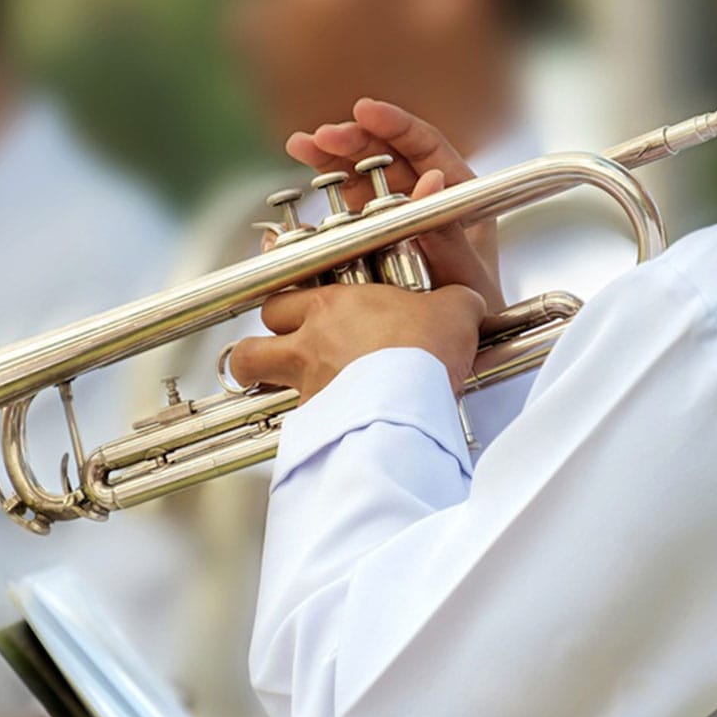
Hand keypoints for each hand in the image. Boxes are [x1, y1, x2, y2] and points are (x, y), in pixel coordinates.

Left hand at [231, 283, 486, 399]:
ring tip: (259, 380)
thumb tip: (466, 303)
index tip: (291, 309)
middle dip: (262, 335)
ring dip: (252, 371)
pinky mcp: (311, 420)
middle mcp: (309, 340)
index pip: (289, 293)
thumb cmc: (424, 349)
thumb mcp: (454, 311)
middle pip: (259, 326)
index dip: (288, 302)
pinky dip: (295, 418)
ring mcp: (303, 380)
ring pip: (250, 364)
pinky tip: (312, 423)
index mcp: (334, 306)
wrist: (410, 399)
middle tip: (273, 346)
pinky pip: (288, 415)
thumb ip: (454, 302)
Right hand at [286, 98, 504, 311]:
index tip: (364, 110)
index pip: (425, 146)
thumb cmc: (475, 316)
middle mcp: (422, 200)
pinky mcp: (366, 239)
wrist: (450, 355)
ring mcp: (391, 218)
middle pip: (384, 155)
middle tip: (321, 137)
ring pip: (358, 177)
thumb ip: (449, 234)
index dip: (394, 123)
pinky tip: (296, 194)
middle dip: (351, 140)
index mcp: (456, 195)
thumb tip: (430, 184)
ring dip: (328, 160)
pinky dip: (319, 201)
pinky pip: (342, 212)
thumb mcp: (468, 277)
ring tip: (301, 147)